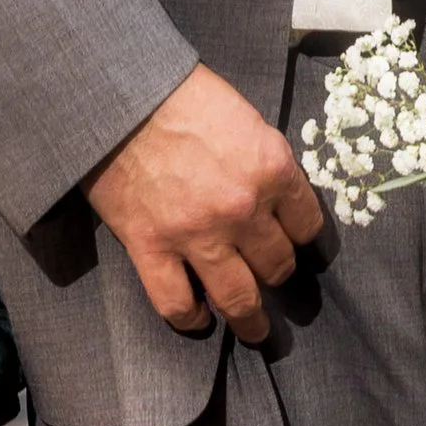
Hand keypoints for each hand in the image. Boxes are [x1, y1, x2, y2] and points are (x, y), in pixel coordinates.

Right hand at [86, 64, 325, 342]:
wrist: (119, 95)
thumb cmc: (182, 94)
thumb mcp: (245, 118)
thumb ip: (262, 160)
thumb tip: (271, 190)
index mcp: (271, 169)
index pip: (307, 223)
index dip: (303, 236)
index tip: (297, 241)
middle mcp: (242, 209)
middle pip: (277, 263)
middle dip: (279, 273)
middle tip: (274, 278)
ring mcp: (196, 234)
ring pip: (237, 297)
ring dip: (251, 320)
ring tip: (256, 330)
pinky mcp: (151, 248)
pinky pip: (176, 303)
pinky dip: (189, 319)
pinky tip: (197, 319)